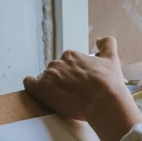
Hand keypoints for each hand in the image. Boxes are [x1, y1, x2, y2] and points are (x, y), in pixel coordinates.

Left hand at [23, 37, 141, 140]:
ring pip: (45, 79)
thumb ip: (106, 44)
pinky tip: (41, 92)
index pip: (67, 63)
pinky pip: (29, 84)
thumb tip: (98, 39)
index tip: (80, 83)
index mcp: (72, 55)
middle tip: (74, 92)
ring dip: (52, 86)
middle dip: (62, 80)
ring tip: (64, 97)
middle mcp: (58, 62)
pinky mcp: (41, 89)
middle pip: (56, 71)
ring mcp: (49, 76)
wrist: (104, 101)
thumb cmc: (109, 83)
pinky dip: (33, 86)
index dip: (73, 74)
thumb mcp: (112, 59)